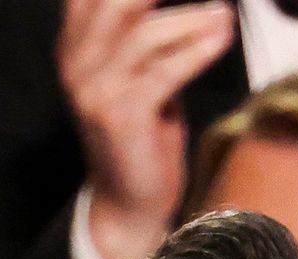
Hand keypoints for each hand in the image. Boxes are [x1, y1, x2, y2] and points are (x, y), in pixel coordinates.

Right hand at [59, 0, 233, 258]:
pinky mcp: (121, 116)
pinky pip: (165, 70)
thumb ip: (143, 34)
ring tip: (223, 15)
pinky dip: (199, 49)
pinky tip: (222, 38)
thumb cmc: (139, 136)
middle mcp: (77, 64)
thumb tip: (193, 2)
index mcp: (75, 48)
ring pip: (145, 32)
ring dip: (193, 18)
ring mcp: (96, 90)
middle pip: (114, 1)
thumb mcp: (135, 75)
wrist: (127, 201)